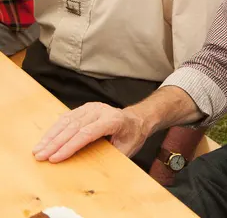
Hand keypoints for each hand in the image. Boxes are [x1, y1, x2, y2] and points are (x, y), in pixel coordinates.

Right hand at [32, 102, 150, 162]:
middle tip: (40, 156)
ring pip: (67, 121)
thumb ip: (111, 156)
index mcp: (114, 120)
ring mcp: (92, 107)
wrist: (136, 120)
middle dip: (55, 143)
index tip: (55, 159)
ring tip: (38, 150)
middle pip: (74, 127)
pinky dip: (54, 130)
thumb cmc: (131, 136)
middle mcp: (101, 110)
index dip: (70, 146)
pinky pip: (66, 118)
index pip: (87, 133)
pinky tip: (44, 140)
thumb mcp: (127, 149)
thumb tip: (92, 171)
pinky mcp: (84, 108)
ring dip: (50, 136)